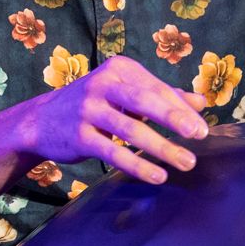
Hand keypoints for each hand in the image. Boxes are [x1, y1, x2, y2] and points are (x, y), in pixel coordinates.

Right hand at [26, 55, 208, 184]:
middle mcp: (103, 83)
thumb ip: (162, 96)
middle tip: (200, 135)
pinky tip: (157, 176)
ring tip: (185, 162)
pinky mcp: (78, 135)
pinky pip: (112, 152)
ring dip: (162, 147)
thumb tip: (201, 103)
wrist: (41, 120)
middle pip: (145, 100)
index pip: (157, 88)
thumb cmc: (94, 105)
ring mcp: (88, 109)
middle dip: (175, 118)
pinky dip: (137, 164)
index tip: (203, 128)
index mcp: (119, 69)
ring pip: (131, 128)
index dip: (182, 108)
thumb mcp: (126, 93)